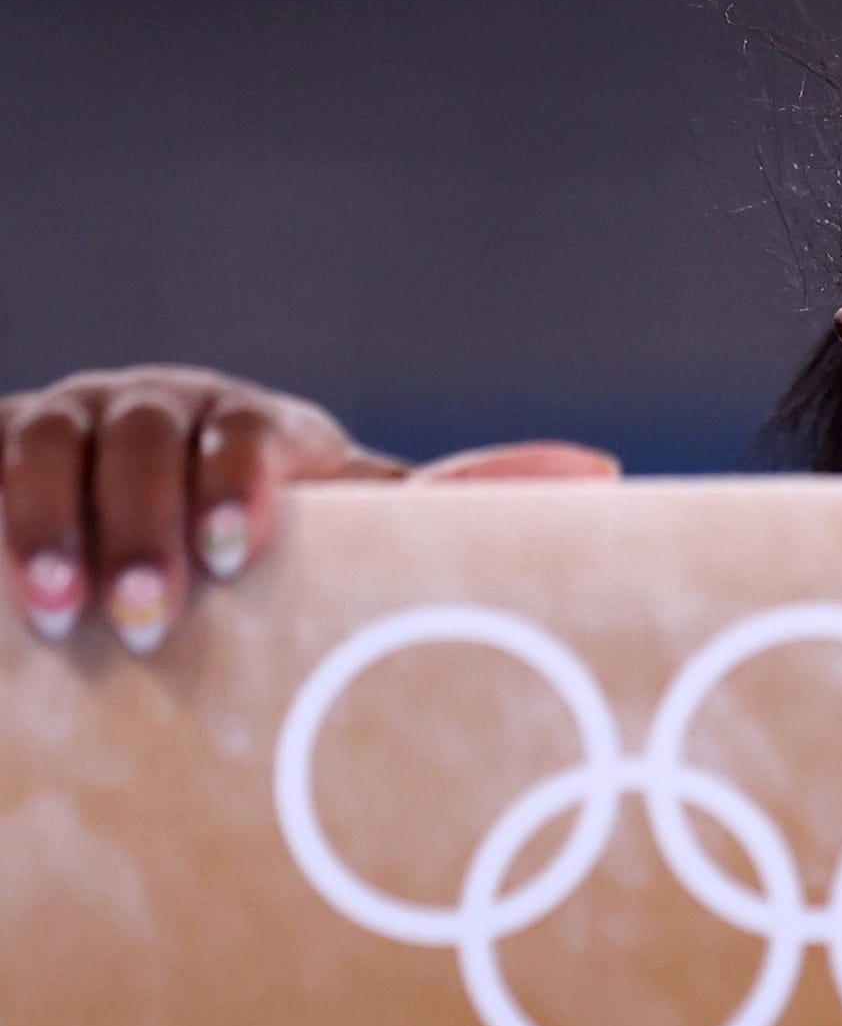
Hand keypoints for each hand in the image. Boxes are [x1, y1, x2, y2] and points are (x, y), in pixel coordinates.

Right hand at [1, 366, 618, 653]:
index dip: (243, 484)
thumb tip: (601, 472)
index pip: (252, 433)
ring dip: (47, 526)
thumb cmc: (263, 519)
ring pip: (50, 447)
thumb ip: (443, 500)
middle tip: (156, 619)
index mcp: (257, 424)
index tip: (240, 555)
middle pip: (146, 440)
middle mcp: (160, 406)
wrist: (131, 507)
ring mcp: (65, 420)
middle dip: (145, 525)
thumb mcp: (342, 509)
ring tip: (60, 615)